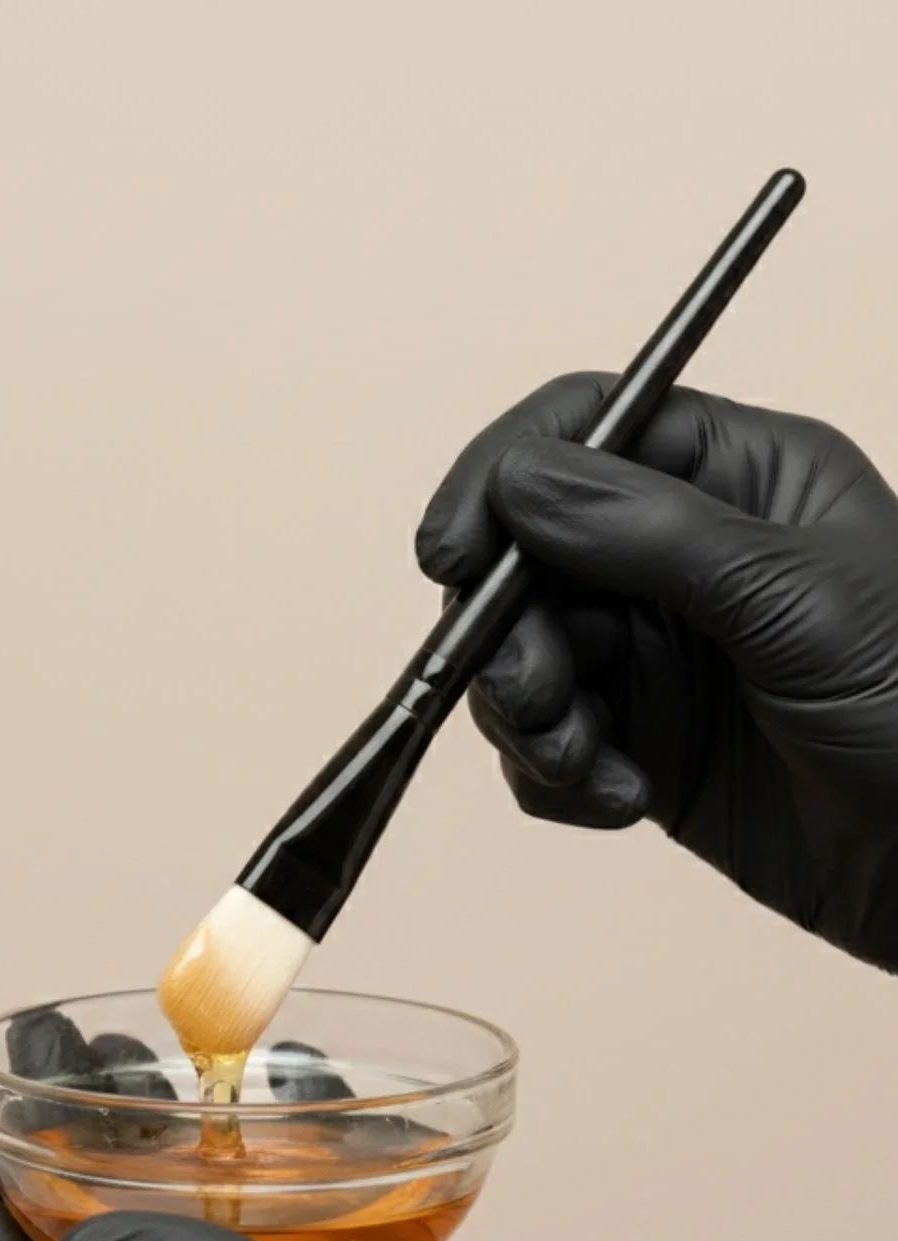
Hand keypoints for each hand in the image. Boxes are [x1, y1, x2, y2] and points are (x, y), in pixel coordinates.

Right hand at [416, 375, 897, 971]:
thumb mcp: (795, 601)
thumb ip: (651, 533)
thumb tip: (520, 482)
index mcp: (737, 478)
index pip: (587, 429)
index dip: (503, 479)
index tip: (453, 555)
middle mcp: (683, 556)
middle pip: (527, 554)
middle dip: (509, 631)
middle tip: (538, 695)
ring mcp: (658, 655)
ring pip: (521, 656)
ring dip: (530, 716)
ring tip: (586, 764)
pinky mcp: (642, 745)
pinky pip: (545, 746)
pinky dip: (558, 778)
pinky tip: (626, 802)